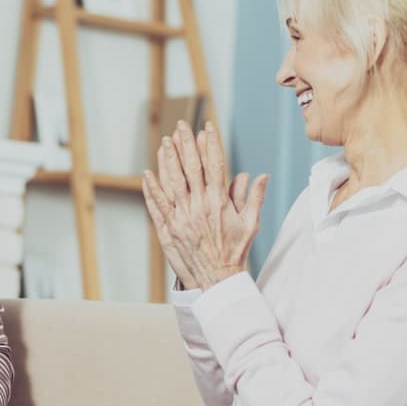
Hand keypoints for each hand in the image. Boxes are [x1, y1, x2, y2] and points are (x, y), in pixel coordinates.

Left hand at [142, 120, 267, 289]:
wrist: (218, 279)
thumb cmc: (235, 251)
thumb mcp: (250, 224)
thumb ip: (253, 198)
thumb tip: (259, 176)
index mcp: (219, 203)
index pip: (215, 165)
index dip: (211, 144)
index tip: (207, 126)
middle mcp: (199, 207)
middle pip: (191, 168)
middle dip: (186, 144)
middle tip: (182, 126)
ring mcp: (182, 218)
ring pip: (172, 183)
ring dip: (167, 161)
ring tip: (165, 142)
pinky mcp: (169, 229)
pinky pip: (158, 205)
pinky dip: (152, 189)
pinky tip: (147, 174)